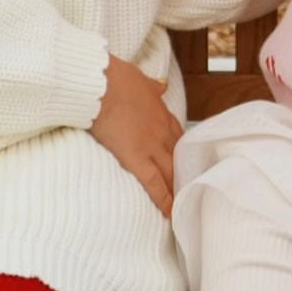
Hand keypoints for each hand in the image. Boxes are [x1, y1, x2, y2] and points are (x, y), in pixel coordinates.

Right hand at [89, 55, 183, 216]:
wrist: (102, 84)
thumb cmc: (116, 78)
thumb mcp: (141, 78)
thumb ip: (153, 86)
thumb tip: (161, 85)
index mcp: (162, 112)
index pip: (177, 136)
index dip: (181, 151)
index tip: (185, 162)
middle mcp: (161, 130)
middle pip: (178, 157)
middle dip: (184, 173)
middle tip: (190, 189)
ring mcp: (151, 145)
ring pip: (170, 171)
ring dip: (177, 188)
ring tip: (184, 204)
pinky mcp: (136, 158)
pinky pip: (154, 182)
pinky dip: (163, 198)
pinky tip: (169, 212)